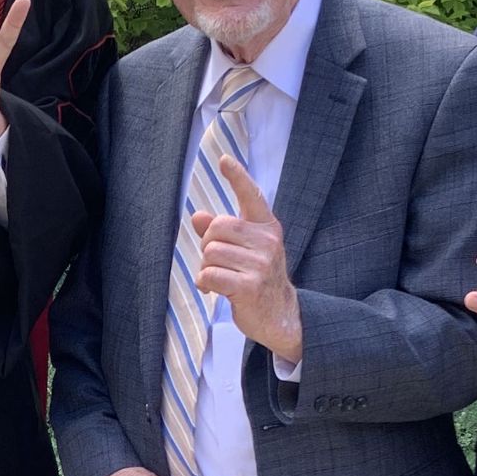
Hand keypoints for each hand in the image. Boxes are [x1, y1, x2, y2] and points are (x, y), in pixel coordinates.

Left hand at [196, 154, 301, 359]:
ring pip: (210, 253)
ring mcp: (260, 264)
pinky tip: (215, 290)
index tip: (224, 160)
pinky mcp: (250, 285)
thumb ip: (221, 233)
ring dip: (206, 268)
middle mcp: (267, 242)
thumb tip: (197, 216)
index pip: (252, 196)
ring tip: (221, 278)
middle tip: (218, 263)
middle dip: (208, 246)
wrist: (279, 315)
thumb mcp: (243, 252)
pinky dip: (205, 283)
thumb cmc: (257, 279)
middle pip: (217, 228)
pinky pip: (209, 274)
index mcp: (267, 228)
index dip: (237, 177)